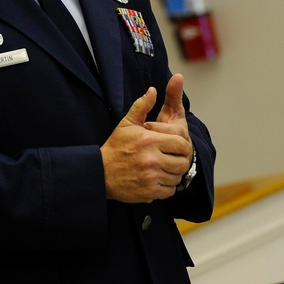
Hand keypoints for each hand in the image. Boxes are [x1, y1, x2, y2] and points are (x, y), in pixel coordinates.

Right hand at [100, 75, 192, 201]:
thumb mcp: (127, 123)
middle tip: (174, 158)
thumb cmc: (115, 147)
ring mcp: (151, 177)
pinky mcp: (149, 192)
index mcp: (150, 141)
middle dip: (181, 159)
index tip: (177, 146)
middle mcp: (152, 159)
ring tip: (166, 168)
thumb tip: (153, 90)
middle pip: (183, 161)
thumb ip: (142, 106)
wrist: (99, 173)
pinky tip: (159, 179)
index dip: (183, 145)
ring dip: (174, 173)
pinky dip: (168, 186)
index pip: (181, 143)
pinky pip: (170, 190)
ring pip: (178, 176)